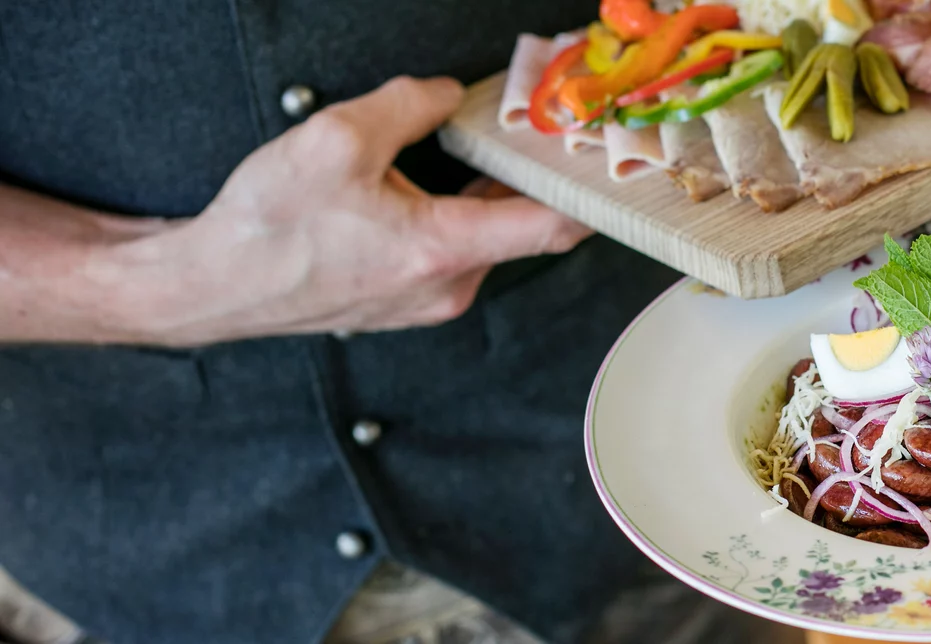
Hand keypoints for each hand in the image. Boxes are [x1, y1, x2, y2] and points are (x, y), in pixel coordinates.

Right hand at [104, 76, 592, 345]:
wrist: (209, 286)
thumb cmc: (265, 229)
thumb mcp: (335, 139)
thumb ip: (406, 105)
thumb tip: (445, 95)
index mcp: (443, 250)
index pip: (551, 227)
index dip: (589, 194)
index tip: (611, 166)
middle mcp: (447, 286)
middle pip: (517, 225)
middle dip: (525, 178)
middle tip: (531, 131)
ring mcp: (427, 299)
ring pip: (481, 237)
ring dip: (482, 195)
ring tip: (470, 149)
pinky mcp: (404, 301)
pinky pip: (450, 251)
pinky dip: (451, 216)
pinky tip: (425, 185)